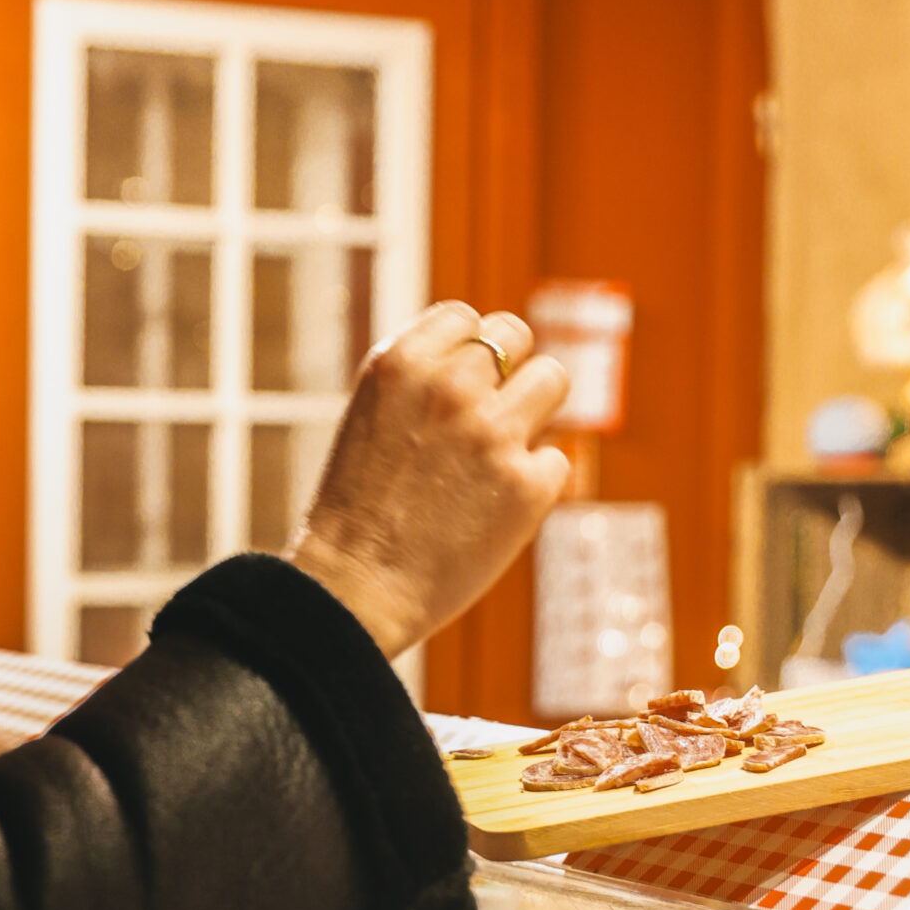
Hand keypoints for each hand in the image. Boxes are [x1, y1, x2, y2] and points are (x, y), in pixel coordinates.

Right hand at [289, 301, 570, 657]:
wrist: (353, 591)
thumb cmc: (356, 513)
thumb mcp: (372, 420)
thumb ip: (421, 383)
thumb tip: (487, 360)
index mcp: (399, 363)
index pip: (465, 318)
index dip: (468, 351)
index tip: (460, 385)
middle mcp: (449, 386)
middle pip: (515, 334)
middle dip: (509, 370)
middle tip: (491, 414)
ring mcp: (492, 432)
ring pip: (554, 379)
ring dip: (535, 410)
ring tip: (504, 451)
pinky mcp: (527, 485)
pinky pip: (555, 460)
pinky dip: (533, 482)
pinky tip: (495, 509)